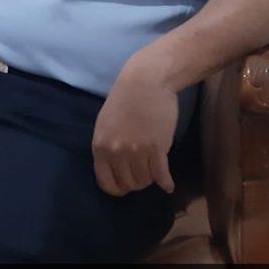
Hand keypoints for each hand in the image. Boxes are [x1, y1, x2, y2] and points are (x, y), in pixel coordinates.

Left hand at [92, 56, 178, 196]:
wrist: (147, 80)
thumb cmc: (125, 98)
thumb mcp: (105, 123)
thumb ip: (107, 146)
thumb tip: (114, 168)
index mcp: (100, 146)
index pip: (106, 183)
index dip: (118, 188)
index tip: (126, 185)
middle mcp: (116, 152)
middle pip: (128, 184)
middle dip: (137, 182)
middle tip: (143, 174)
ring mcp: (137, 151)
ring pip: (145, 180)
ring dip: (150, 178)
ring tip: (154, 170)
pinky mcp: (157, 148)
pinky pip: (161, 175)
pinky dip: (166, 183)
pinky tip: (168, 185)